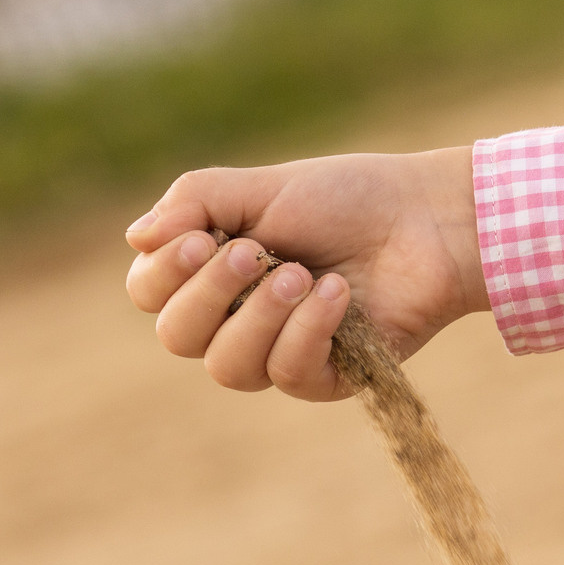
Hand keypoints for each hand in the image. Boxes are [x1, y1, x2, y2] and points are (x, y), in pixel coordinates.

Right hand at [124, 147, 484, 399]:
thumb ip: (194, 203)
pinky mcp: (330, 377)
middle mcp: (236, 318)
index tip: (202, 239)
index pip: (150, 294)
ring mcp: (282, 352)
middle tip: (253, 253)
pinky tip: (337, 294)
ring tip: (303, 274)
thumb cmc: (346, 198)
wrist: (427, 218)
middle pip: (178, 337)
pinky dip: (308, 331)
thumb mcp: (260, 187)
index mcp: (210, 272)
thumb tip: (136, 238)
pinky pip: (291, 376)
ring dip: (259, 316)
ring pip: (229, 368)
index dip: (165, 274)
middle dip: (209, 294)